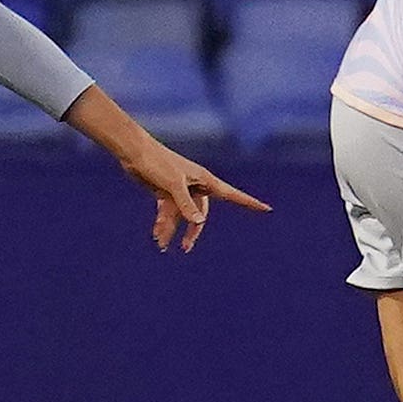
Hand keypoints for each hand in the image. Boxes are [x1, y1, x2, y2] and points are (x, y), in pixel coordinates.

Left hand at [120, 139, 269, 251]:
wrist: (134, 153)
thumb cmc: (157, 163)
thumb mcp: (172, 185)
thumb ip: (185, 204)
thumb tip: (198, 222)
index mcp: (205, 180)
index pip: (233, 195)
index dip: (250, 203)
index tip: (267, 209)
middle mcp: (195, 185)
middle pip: (200, 214)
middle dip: (192, 232)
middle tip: (185, 249)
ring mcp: (181, 189)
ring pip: (181, 215)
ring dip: (172, 230)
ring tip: (161, 245)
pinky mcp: (166, 192)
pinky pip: (169, 212)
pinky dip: (163, 223)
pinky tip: (156, 236)